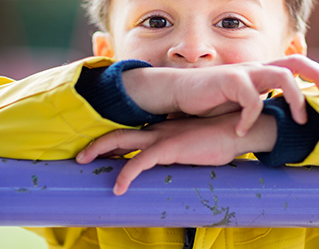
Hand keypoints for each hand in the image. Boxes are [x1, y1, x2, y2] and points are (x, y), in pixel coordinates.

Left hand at [75, 112, 276, 195]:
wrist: (239, 131)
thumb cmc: (222, 141)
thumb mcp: (197, 149)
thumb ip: (184, 156)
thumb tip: (179, 169)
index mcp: (164, 130)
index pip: (132, 133)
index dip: (113, 143)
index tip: (99, 155)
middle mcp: (159, 130)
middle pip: (119, 133)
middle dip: (97, 144)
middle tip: (80, 157)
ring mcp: (163, 137)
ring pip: (122, 140)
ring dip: (100, 150)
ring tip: (83, 161)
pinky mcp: (170, 147)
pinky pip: (140, 162)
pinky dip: (126, 174)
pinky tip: (119, 188)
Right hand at [123, 55, 318, 135]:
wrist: (178, 92)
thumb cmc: (210, 100)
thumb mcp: (241, 101)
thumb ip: (261, 103)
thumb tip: (282, 118)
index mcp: (261, 71)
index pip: (296, 63)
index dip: (318, 72)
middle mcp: (256, 68)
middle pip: (296, 62)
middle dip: (318, 76)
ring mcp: (243, 72)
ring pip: (282, 75)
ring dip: (296, 98)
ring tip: (300, 121)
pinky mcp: (229, 80)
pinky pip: (251, 98)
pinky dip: (251, 117)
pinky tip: (242, 131)